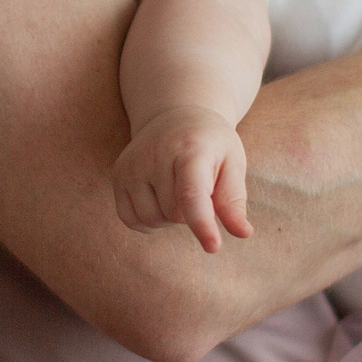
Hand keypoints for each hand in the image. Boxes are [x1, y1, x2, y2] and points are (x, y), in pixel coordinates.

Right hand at [111, 105, 251, 252]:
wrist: (176, 115)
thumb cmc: (210, 144)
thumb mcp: (232, 163)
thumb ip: (234, 200)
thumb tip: (243, 234)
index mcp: (190, 149)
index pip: (191, 194)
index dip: (202, 223)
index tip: (213, 247)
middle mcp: (155, 154)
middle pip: (176, 213)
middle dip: (192, 213)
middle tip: (199, 188)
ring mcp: (132, 165)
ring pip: (152, 219)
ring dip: (170, 218)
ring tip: (178, 192)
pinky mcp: (118, 176)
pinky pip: (130, 219)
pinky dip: (148, 221)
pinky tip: (159, 200)